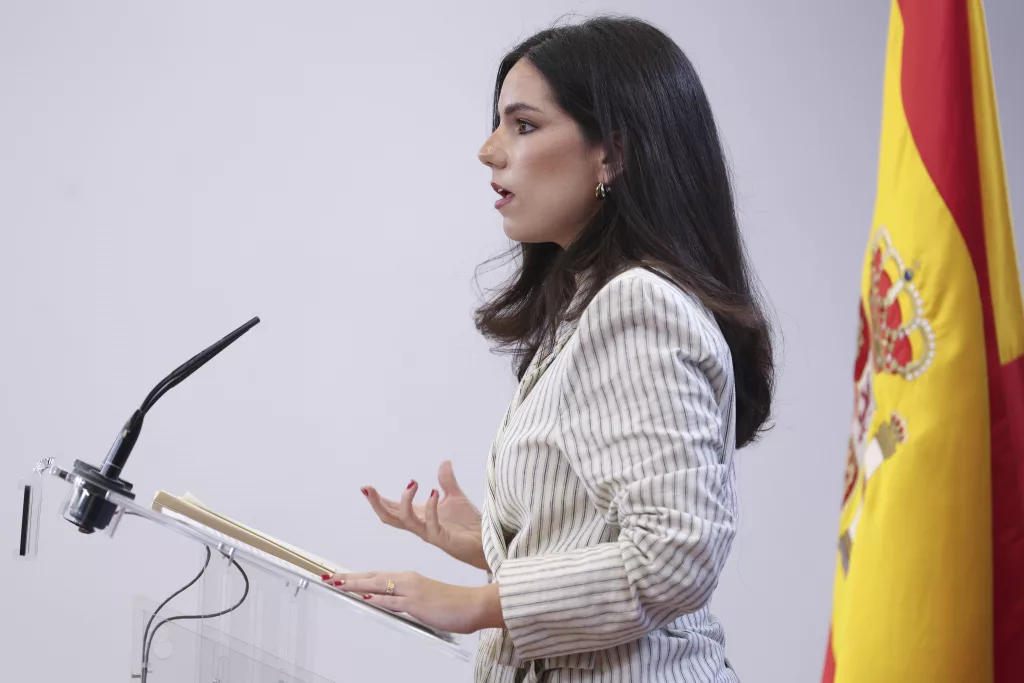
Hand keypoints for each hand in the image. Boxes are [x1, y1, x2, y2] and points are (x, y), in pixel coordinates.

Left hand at [321, 570, 503, 634]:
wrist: (474, 604)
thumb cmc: (453, 604)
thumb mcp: (423, 600)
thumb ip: (404, 601)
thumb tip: (387, 605)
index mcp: (408, 578)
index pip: (376, 576)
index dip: (356, 576)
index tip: (339, 576)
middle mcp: (407, 580)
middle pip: (372, 577)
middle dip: (348, 577)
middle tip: (328, 575)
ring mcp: (412, 590)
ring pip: (378, 585)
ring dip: (356, 584)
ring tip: (337, 582)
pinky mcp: (417, 603)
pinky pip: (393, 600)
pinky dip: (378, 598)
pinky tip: (365, 597)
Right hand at [361, 460, 487, 569]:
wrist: (484, 541)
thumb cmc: (467, 524)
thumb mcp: (454, 497)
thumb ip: (446, 481)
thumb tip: (444, 462)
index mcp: (419, 516)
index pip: (392, 509)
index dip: (377, 500)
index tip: (365, 487)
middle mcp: (420, 526)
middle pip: (390, 517)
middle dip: (376, 503)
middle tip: (368, 488)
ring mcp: (429, 533)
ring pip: (405, 520)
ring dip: (405, 500)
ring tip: (412, 482)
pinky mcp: (442, 538)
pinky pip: (431, 524)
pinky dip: (431, 507)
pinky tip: (434, 492)